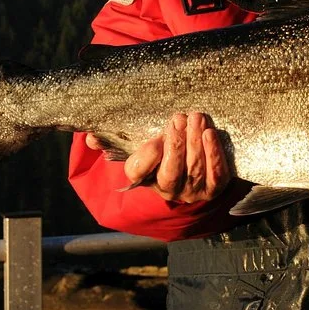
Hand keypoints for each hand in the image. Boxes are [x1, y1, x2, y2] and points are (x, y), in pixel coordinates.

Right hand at [85, 112, 231, 202]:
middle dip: (176, 144)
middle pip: (171, 172)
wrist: (190, 167)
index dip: (147, 155)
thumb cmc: (159, 151)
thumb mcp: (134, 146)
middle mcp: (168, 190)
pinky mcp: (214, 188)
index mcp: (144, 178)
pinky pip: (217, 175)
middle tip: (179, 119)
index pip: (138, 172)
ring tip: (196, 118)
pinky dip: (214, 155)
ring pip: (194, 171)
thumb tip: (91, 137)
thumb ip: (109, 140)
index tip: (156, 137)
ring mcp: (192, 191)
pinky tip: (210, 134)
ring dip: (196, 143)